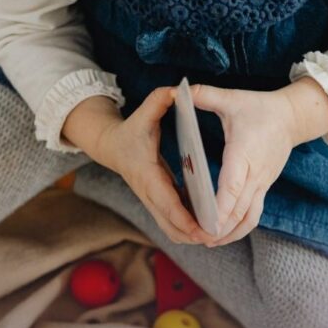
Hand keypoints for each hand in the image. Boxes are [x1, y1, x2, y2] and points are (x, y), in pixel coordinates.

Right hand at [93, 87, 214, 244]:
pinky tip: (209, 228)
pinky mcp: (158, 204)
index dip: (182, 217)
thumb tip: (176, 90)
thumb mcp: (144, 113)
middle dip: (191, 234)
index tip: (200, 228)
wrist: (111, 146)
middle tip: (216, 237)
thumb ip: (159, 100)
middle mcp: (148, 193)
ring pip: (171, 229)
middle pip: (170, 224)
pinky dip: (188, 229)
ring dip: (190, 236)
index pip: (165, 201)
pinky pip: (173, 223)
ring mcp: (152, 201)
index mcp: (147, 174)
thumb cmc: (131, 130)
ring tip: (216, 236)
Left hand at [188, 83, 300, 245]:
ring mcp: (262, 183)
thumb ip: (206, 96)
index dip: (221, 206)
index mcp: (245, 152)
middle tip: (200, 238)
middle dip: (221, 226)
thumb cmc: (261, 109)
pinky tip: (223, 234)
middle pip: (240, 208)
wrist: (293, 118)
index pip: (233, 185)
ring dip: (231, 232)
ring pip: (249, 216)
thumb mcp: (233, 98)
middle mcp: (256, 173)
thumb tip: (180, 90)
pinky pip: (253, 213)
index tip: (209, 222)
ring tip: (209, 242)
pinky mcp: (264, 187)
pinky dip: (239, 227)